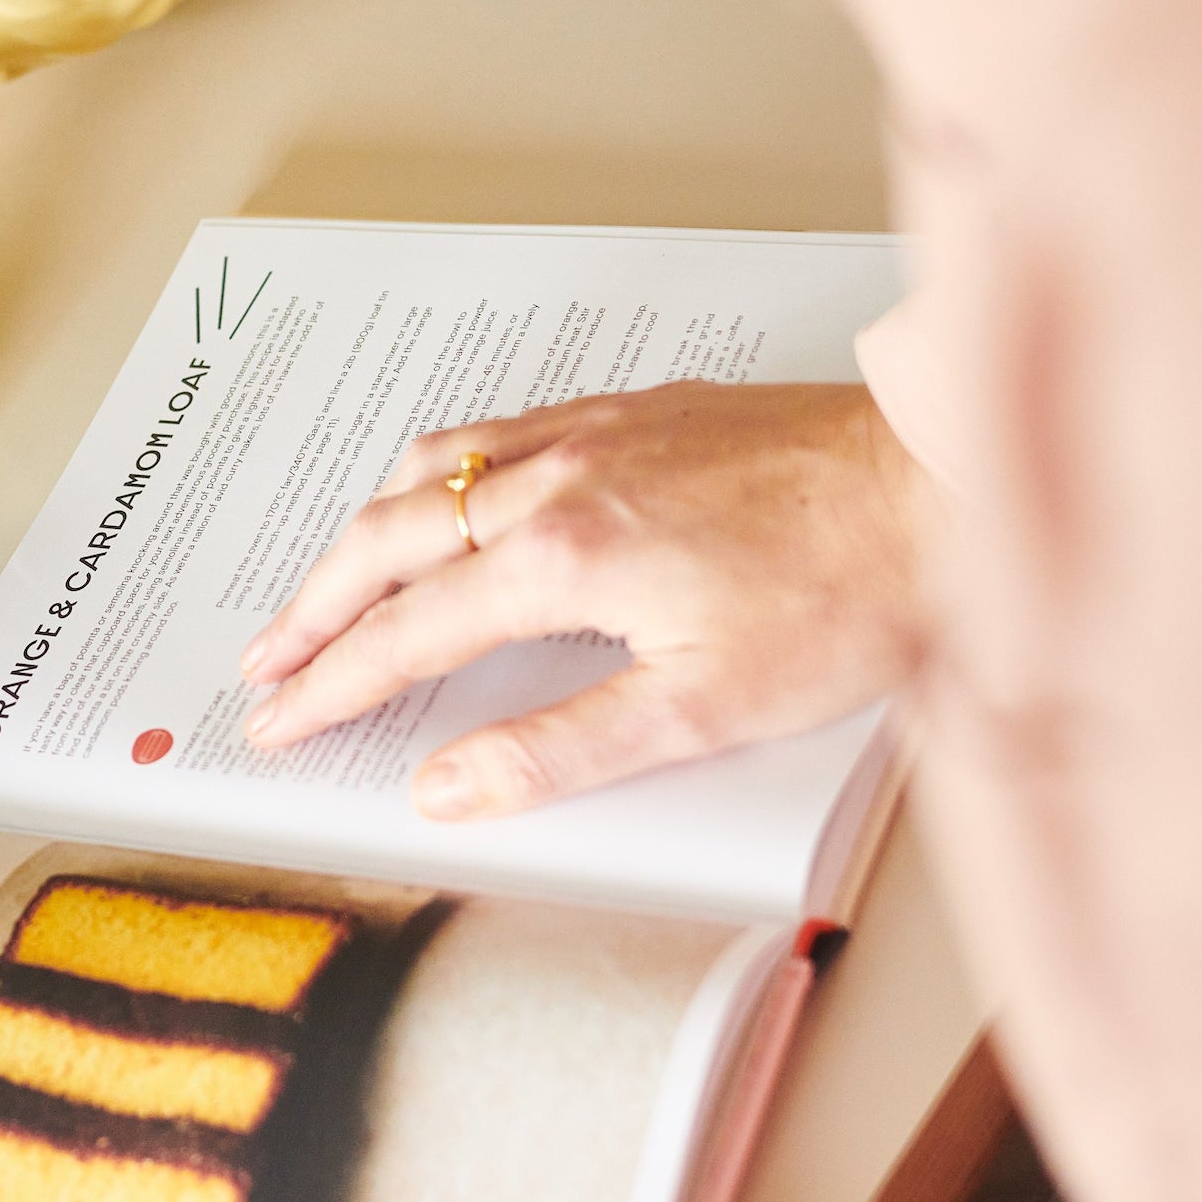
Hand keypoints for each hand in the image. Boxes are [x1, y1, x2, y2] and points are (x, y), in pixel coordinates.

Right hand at [238, 381, 920, 818]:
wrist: (941, 483)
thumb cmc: (845, 596)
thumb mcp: (703, 707)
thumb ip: (558, 750)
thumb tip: (444, 790)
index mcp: (560, 559)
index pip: (405, 635)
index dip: (330, 687)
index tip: (277, 724)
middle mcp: (555, 480)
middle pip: (387, 541)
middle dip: (311, 608)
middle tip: (261, 661)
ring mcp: (591, 432)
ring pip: (427, 474)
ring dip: (357, 537)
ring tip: (318, 587)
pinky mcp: (632, 411)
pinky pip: (490, 431)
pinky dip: (428, 474)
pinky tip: (434, 494)